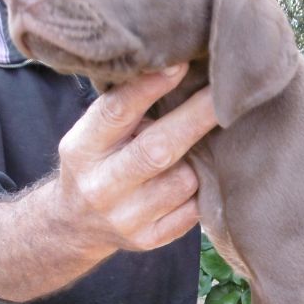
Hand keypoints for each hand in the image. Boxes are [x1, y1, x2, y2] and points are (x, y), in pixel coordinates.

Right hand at [0, 64, 216, 302]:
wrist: (74, 226)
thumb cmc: (97, 162)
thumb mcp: (93, 134)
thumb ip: (126, 109)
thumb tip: (180, 67)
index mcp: (81, 149)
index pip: (116, 112)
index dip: (150, 86)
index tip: (181, 64)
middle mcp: (99, 187)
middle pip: (157, 149)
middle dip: (197, 117)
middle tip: (229, 93)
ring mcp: (125, 219)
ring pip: (184, 180)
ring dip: (198, 160)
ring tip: (200, 146)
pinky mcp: (150, 240)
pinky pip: (193, 208)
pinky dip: (201, 190)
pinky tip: (197, 178)